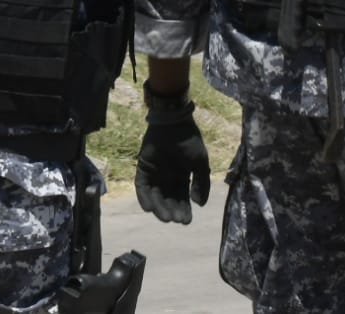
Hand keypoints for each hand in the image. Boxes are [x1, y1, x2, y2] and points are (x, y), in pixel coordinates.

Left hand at [135, 83, 209, 224]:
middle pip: (168, 199)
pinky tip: (149, 208)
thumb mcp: (201, 164)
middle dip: (172, 210)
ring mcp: (154, 172)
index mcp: (181, 176)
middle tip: (175, 220)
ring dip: (159, 207)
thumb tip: (199, 205)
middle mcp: (167, 177)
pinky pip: (142, 185)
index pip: (181, 197)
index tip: (186, 221)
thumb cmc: (189, 141)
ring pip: (155, 195)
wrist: (175, 124)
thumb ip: (202, 184)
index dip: (183, 209)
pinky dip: (144, 197)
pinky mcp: (143, 167)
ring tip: (165, 217)